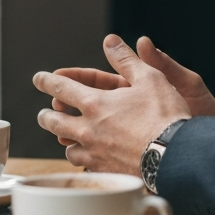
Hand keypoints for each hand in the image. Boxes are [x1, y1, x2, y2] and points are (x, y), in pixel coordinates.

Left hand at [33, 34, 193, 173]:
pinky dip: (84, 160)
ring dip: (65, 140)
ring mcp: (94, 154)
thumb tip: (110, 40)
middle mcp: (88, 130)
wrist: (176, 158)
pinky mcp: (104, 173)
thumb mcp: (149, 78)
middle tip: (45, 114)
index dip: (46, 81)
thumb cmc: (165, 115)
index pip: (61, 88)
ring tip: (66, 138)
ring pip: (67, 148)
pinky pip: (85, 167)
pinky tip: (89, 159)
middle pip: (54, 122)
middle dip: (46, 116)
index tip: (38, 79)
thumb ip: (126, 59)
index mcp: (95, 103)